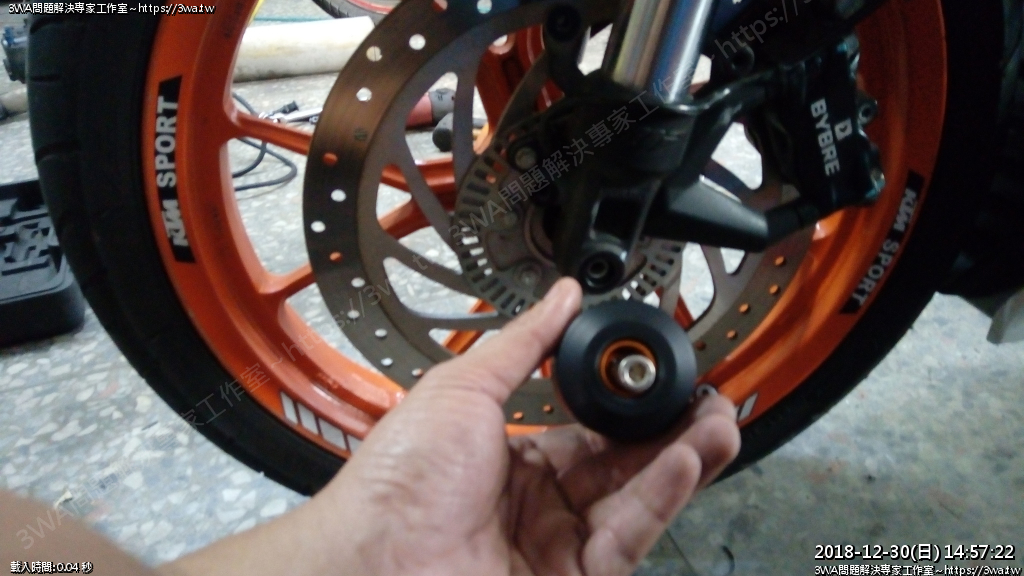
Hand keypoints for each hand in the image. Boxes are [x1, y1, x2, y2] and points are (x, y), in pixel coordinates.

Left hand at [310, 278, 740, 575]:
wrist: (375, 557)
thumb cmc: (398, 481)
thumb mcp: (464, 388)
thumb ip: (523, 342)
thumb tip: (562, 297)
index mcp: (511, 458)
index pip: (589, 429)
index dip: (628, 406)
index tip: (660, 376)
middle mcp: (540, 504)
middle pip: (623, 464)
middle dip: (672, 431)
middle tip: (709, 398)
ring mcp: (557, 545)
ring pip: (638, 499)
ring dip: (683, 458)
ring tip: (719, 420)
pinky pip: (628, 535)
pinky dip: (662, 495)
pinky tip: (685, 457)